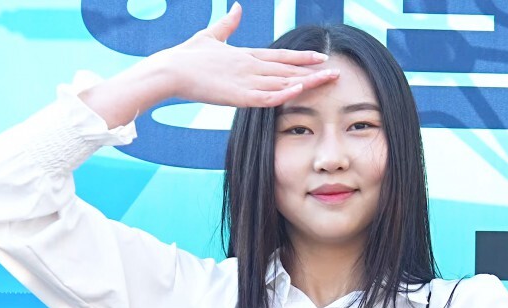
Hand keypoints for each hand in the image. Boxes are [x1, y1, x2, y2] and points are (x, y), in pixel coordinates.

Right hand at [166, 2, 339, 107]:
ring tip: (327, 81)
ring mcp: (246, 80)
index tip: (321, 57)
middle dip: (313, 70)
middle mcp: (250, 65)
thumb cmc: (187, 56)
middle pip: (288, 68)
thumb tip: (237, 8)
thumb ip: (227, 25)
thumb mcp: (211, 36)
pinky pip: (267, 97)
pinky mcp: (238, 96)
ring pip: (283, 82)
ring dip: (306, 82)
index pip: (280, 56)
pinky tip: (299, 92)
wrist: (171, 69)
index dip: (302, 58)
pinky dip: (283, 95)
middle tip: (335, 71)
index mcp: (245, 54)